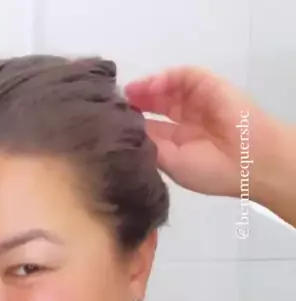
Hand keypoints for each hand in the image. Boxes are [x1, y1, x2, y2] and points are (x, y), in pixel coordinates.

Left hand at [125, 66, 283, 198]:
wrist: (246, 160)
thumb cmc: (209, 170)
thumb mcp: (170, 163)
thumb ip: (148, 145)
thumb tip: (124, 131)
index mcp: (178, 143)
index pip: (149, 128)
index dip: (130, 123)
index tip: (109, 122)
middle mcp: (185, 121)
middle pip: (154, 105)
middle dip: (134, 103)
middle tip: (113, 104)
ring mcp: (196, 102)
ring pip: (165, 88)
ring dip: (145, 89)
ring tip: (128, 94)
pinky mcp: (206, 85)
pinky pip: (182, 76)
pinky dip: (163, 78)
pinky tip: (148, 86)